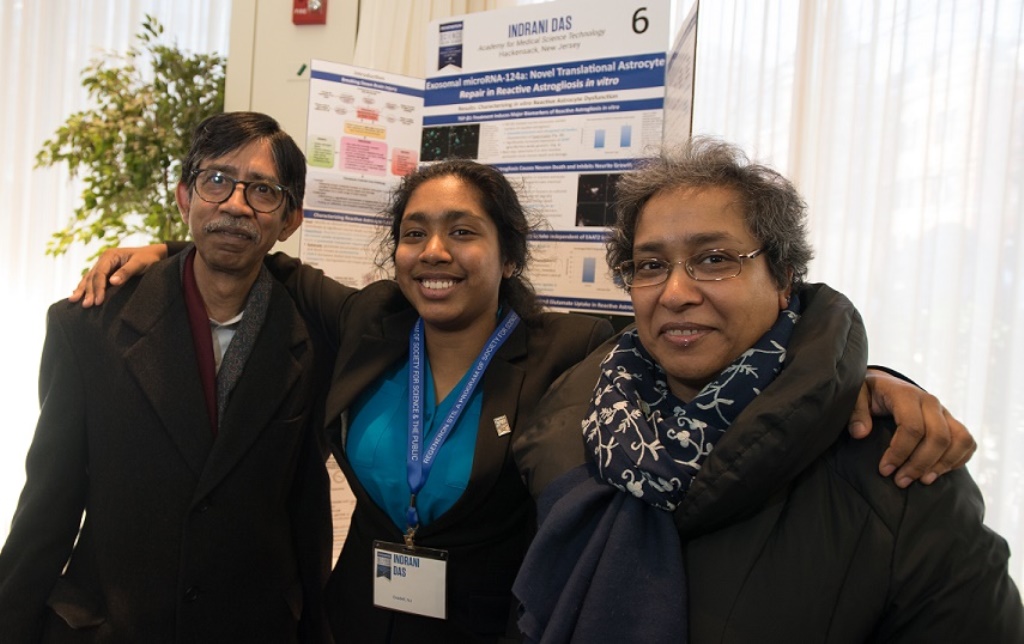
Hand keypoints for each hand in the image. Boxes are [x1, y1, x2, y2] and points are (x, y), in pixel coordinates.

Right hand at [69, 244, 168, 306]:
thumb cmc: (149, 259)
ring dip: (82, 290)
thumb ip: (126, 272)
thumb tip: (112, 282)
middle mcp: (104, 259)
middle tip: (86, 306)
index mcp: (110, 256)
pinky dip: (85, 287)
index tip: (98, 301)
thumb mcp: (140, 264)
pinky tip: (77, 293)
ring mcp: (104, 265)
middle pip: (92, 277)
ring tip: (74, 301)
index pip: (99, 274)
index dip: (98, 288)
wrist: (154, 254)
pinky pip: (92, 279)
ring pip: (89, 278)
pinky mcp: (106, 271)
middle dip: (88, 292)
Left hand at [848, 369, 975, 487]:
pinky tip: (937, 472)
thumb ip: (856, 412)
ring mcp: (944, 412)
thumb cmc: (868, 394)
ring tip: (922, 481)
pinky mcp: (952, 422)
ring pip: (959, 440)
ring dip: (942, 465)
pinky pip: (967, 442)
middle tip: (901, 481)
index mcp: (906, 394)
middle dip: (920, 464)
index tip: (884, 470)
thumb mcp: (855, 395)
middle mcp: (930, 401)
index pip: (912, 427)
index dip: (899, 452)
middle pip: (938, 437)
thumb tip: (860, 433)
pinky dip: (958, 460)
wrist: (883, 384)